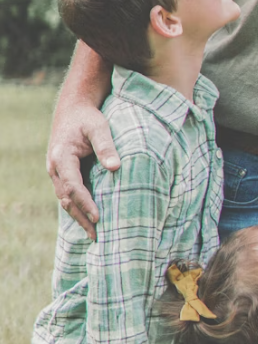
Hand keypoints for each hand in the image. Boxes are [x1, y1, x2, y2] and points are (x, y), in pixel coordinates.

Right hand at [47, 103, 119, 238]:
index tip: (98, 216)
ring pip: (65, 199)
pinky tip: (89, 219)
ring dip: (78, 216)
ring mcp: (57, 172)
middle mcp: (55, 168)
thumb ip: (106, 145)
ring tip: (94, 233)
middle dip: (81, 217)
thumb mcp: (99, 126)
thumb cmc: (87, 117)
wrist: (73, 109)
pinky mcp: (64, 174)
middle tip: (96, 235)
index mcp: (62, 157)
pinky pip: (68, 194)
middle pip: (66, 198)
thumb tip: (115, 167)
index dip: (85, 202)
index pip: (72, 186)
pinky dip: (78, 207)